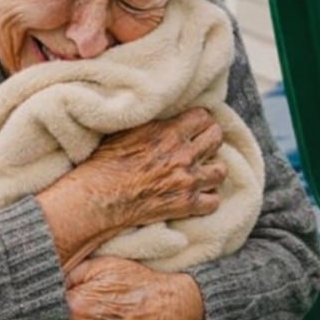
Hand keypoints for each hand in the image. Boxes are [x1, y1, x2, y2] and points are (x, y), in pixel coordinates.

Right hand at [37, 105, 226, 271]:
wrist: (99, 197)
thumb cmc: (104, 164)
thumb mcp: (126, 130)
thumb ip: (152, 123)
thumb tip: (162, 114)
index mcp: (168, 132)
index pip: (203, 117)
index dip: (199, 121)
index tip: (194, 127)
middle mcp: (182, 154)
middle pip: (216, 138)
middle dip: (209, 140)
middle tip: (199, 146)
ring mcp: (187, 181)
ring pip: (220, 170)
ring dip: (211, 170)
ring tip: (200, 171)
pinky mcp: (185, 205)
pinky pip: (213, 201)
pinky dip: (207, 200)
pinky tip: (197, 196)